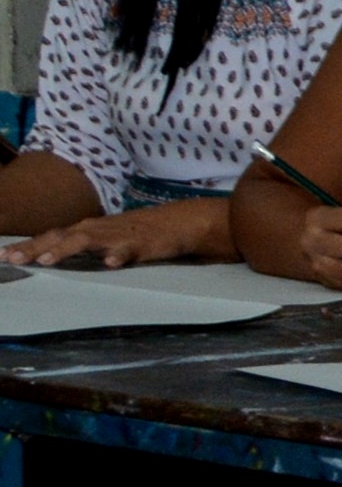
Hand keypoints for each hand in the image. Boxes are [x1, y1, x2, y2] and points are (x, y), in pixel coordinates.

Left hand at [4, 200, 226, 267]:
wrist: (179, 222)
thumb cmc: (139, 232)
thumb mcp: (104, 237)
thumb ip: (80, 245)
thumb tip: (48, 254)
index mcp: (86, 229)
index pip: (50, 236)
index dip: (27, 245)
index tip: (4, 256)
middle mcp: (96, 229)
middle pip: (60, 237)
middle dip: (35, 248)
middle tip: (13, 259)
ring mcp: (118, 236)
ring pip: (87, 241)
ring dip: (66, 249)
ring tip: (49, 261)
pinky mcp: (142, 244)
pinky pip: (128, 250)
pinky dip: (118, 256)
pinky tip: (110, 264)